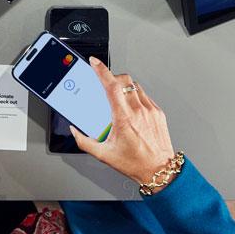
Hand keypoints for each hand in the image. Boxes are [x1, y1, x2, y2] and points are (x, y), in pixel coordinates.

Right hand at [68, 58, 176, 186]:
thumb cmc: (135, 163)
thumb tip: (75, 131)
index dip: (101, 71)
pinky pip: (144, 95)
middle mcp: (138, 111)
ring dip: (124, 87)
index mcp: (124, 119)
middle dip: (112, 77)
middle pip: (124, 81)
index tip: (95, 63)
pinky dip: (135, 96)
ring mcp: (150, 110)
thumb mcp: (104, 154)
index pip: (111, 86)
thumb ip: (84, 141)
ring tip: (117, 98)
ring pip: (135, 86)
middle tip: (104, 83)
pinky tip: (130, 107)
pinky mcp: (158, 113)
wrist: (159, 170)